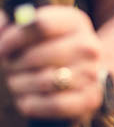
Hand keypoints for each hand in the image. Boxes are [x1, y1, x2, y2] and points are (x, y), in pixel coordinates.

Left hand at [0, 5, 103, 120]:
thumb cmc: (49, 50)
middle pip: (37, 56)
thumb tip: (1, 26)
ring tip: (17, 82)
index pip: (41, 25)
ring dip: (20, 84)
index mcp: (75, 22)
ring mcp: (92, 73)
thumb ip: (11, 26)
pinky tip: (26, 99)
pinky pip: (54, 104)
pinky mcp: (90, 99)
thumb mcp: (36, 32)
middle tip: (8, 67)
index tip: (2, 48)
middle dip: (13, 65)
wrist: (87, 75)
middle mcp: (89, 46)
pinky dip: (32, 104)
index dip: (13, 38)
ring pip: (43, 81)